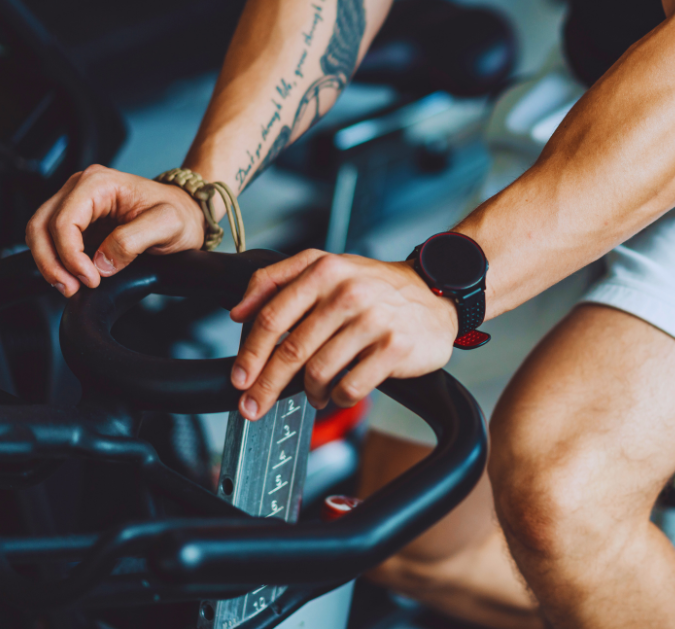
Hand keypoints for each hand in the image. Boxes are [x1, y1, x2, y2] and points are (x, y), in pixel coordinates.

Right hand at [26, 165, 206, 295]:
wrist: (187, 213)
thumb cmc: (180, 213)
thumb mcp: (168, 224)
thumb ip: (133, 240)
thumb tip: (100, 263)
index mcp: (98, 183)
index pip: (64, 221)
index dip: (70, 254)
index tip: (90, 278)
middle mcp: (80, 189)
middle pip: (41, 226)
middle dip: (51, 262)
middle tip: (71, 288)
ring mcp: (76, 205)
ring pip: (40, 234)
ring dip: (49, 264)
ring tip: (70, 287)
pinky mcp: (79, 222)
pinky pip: (52, 242)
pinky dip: (57, 262)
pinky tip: (73, 278)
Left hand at [228, 250, 458, 418]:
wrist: (436, 293)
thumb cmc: (376, 286)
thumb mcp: (327, 268)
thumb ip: (277, 280)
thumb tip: (238, 312)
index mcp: (324, 271)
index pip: (273, 316)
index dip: (250, 353)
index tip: (240, 378)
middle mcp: (348, 292)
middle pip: (291, 350)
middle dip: (266, 385)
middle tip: (254, 406)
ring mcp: (373, 319)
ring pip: (319, 372)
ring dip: (310, 392)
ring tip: (315, 394)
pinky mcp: (394, 347)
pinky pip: (351, 386)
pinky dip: (339, 397)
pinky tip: (340, 393)